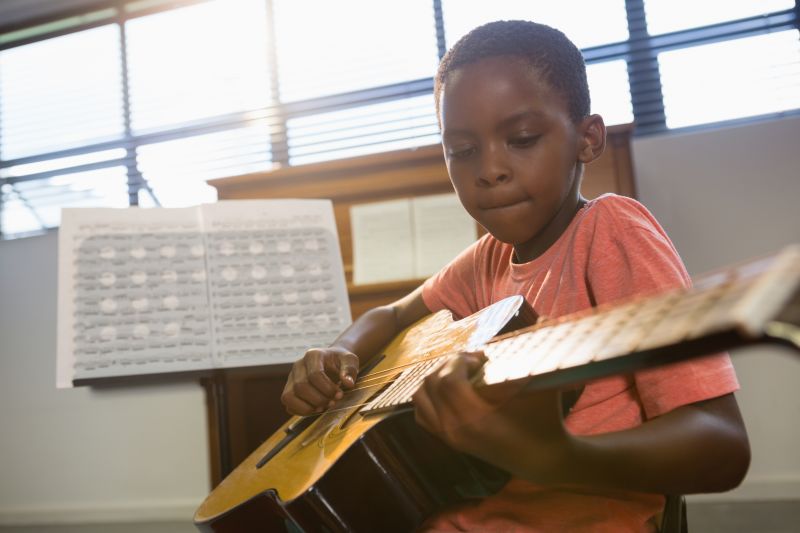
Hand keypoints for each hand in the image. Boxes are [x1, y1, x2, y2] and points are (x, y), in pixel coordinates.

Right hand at [281, 346, 358, 414]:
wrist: (333, 362)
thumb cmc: (340, 362)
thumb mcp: (350, 360)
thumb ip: (350, 370)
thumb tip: (348, 383)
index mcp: (313, 355)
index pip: (314, 374)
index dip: (328, 388)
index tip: (339, 394)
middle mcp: (298, 365)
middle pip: (300, 386)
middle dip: (319, 399)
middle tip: (333, 402)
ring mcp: (291, 378)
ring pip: (289, 396)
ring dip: (307, 407)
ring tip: (322, 408)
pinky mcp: (289, 390)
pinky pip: (288, 404)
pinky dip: (300, 411)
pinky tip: (315, 409)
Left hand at [413, 352, 570, 479]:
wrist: (542, 459)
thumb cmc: (544, 421)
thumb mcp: (544, 387)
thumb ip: (541, 353)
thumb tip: (543, 319)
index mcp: (476, 420)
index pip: (448, 381)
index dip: (459, 361)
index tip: (479, 358)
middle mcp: (456, 430)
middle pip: (431, 384)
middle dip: (449, 365)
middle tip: (473, 361)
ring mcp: (449, 437)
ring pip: (420, 397)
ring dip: (436, 378)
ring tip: (460, 372)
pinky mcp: (449, 440)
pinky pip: (422, 414)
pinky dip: (428, 397)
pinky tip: (450, 389)